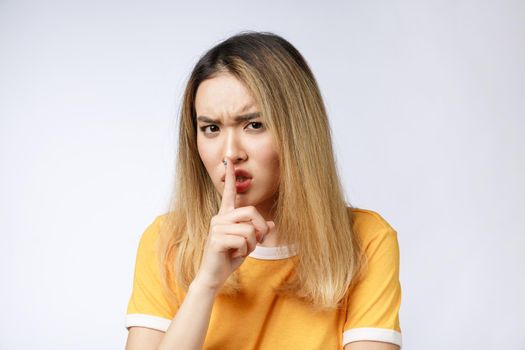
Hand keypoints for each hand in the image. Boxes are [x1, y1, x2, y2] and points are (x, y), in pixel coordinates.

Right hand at [193, 156, 274, 291]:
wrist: (214, 276)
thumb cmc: (229, 258)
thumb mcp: (247, 243)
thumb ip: (257, 232)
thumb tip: (271, 223)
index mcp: (225, 216)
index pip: (228, 193)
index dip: (230, 178)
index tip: (228, 161)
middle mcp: (219, 218)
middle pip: (251, 211)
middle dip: (260, 228)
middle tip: (256, 242)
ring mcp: (216, 228)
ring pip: (249, 229)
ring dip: (252, 244)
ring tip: (241, 251)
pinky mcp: (216, 239)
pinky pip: (243, 240)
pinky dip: (245, 251)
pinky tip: (234, 255)